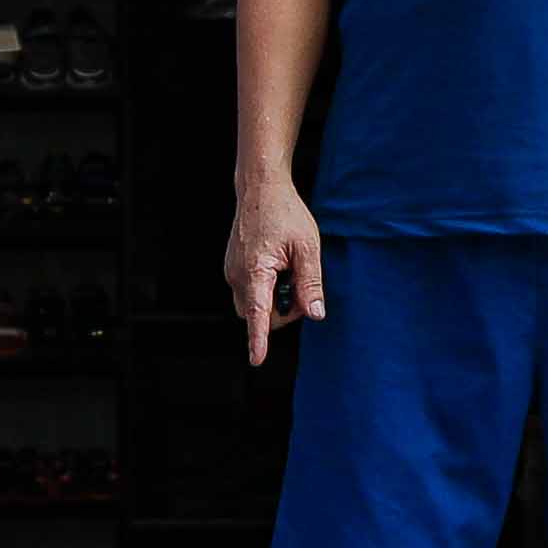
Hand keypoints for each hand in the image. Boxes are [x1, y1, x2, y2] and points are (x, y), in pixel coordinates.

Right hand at [223, 180, 327, 366]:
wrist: (260, 188)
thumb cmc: (285, 213)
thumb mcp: (307, 247)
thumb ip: (310, 283)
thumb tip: (315, 314)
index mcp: (255, 270)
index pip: (258, 313)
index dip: (258, 339)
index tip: (257, 359)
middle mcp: (237, 275)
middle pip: (259, 314)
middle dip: (281, 312)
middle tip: (301, 286)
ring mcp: (232, 271)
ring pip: (254, 304)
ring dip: (274, 300)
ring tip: (289, 270)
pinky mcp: (233, 268)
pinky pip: (250, 291)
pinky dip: (266, 288)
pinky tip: (277, 266)